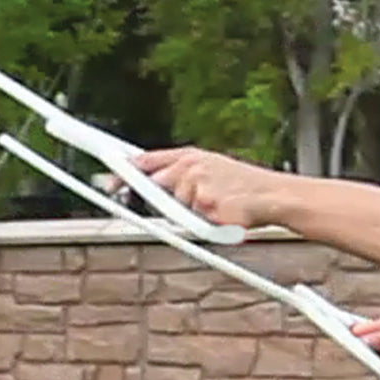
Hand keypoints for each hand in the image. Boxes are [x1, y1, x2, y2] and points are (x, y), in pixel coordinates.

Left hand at [133, 146, 287, 229]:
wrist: (272, 195)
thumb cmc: (243, 185)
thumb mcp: (212, 166)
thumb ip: (180, 170)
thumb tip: (149, 179)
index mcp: (190, 156)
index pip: (148, 161)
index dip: (125, 172)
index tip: (108, 181)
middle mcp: (191, 168)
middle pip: (157, 187)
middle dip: (161, 198)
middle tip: (180, 202)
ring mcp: (198, 187)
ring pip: (177, 209)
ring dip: (192, 214)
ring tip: (217, 207)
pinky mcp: (207, 207)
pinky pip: (194, 223)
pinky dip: (206, 224)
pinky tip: (222, 215)